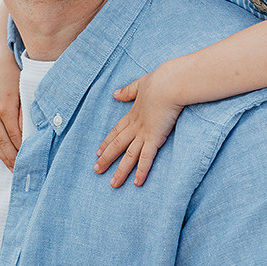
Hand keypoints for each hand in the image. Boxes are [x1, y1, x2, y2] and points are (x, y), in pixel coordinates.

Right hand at [0, 75, 22, 171]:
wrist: (3, 68)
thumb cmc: (20, 82)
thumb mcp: (27, 97)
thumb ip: (27, 118)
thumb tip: (28, 139)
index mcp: (5, 109)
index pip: (15, 137)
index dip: (22, 152)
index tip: (31, 163)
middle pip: (3, 144)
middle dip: (13, 160)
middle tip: (23, 173)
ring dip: (5, 158)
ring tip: (14, 170)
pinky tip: (6, 157)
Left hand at [94, 67, 184, 187]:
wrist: (169, 84)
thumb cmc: (159, 82)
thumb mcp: (140, 84)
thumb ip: (128, 91)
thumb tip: (115, 94)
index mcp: (133, 114)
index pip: (116, 131)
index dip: (106, 142)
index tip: (98, 152)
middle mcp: (135, 126)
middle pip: (117, 145)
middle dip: (106, 159)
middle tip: (97, 170)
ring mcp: (144, 133)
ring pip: (128, 156)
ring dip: (120, 171)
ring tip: (113, 184)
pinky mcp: (155, 138)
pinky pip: (146, 158)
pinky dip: (141, 171)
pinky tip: (136, 183)